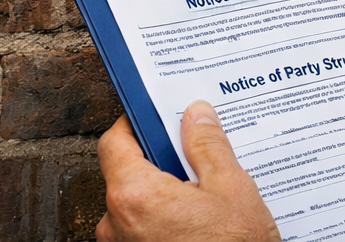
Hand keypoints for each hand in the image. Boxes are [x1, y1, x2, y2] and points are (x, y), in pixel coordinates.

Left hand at [95, 103, 278, 241]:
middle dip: (158, 162)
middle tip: (193, 156)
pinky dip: (162, 221)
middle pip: (126, 174)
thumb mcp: (230, 188)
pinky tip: (197, 221)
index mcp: (134, 195)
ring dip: (162, 195)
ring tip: (203, 195)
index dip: (135, 123)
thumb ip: (207, 145)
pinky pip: (141, 232)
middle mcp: (116, 224)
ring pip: (134, 206)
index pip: (114, 142)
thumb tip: (195, 114)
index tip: (156, 116)